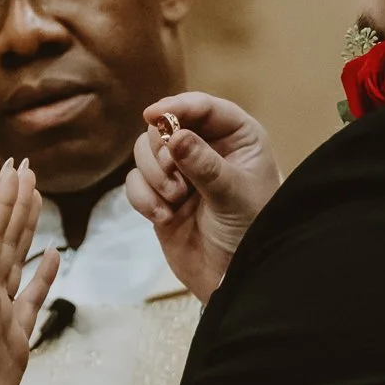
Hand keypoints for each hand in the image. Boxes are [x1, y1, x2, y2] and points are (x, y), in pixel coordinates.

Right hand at [126, 92, 280, 302]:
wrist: (233, 277)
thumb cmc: (249, 231)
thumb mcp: (232, 194)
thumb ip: (203, 164)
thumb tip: (174, 136)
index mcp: (237, 138)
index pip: (204, 108)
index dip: (177, 106)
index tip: (153, 115)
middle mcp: (207, 149)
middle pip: (165, 126)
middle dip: (163, 153)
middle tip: (175, 180)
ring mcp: (180, 172)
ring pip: (145, 152)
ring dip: (153, 177)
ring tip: (173, 201)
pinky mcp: (159, 196)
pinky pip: (135, 182)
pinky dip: (143, 198)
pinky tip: (163, 217)